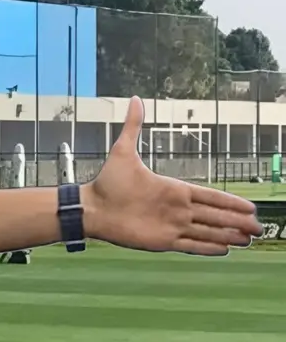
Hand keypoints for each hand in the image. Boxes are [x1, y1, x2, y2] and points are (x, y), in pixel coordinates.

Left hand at [83, 96, 263, 254]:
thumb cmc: (107, 181)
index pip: (209, 196)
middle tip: (259, 228)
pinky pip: (191, 246)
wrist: (91, 207)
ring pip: (207, 232)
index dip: (229, 202)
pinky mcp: (162, 242)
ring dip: (228, 236)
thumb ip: (133, 126)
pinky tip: (225, 251)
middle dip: (237, 222)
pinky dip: (208, 249)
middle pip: (214, 216)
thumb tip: (135, 99)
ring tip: (248, 240)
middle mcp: (176, 209)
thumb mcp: (123, 151)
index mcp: (173, 189)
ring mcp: (171, 226)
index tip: (249, 207)